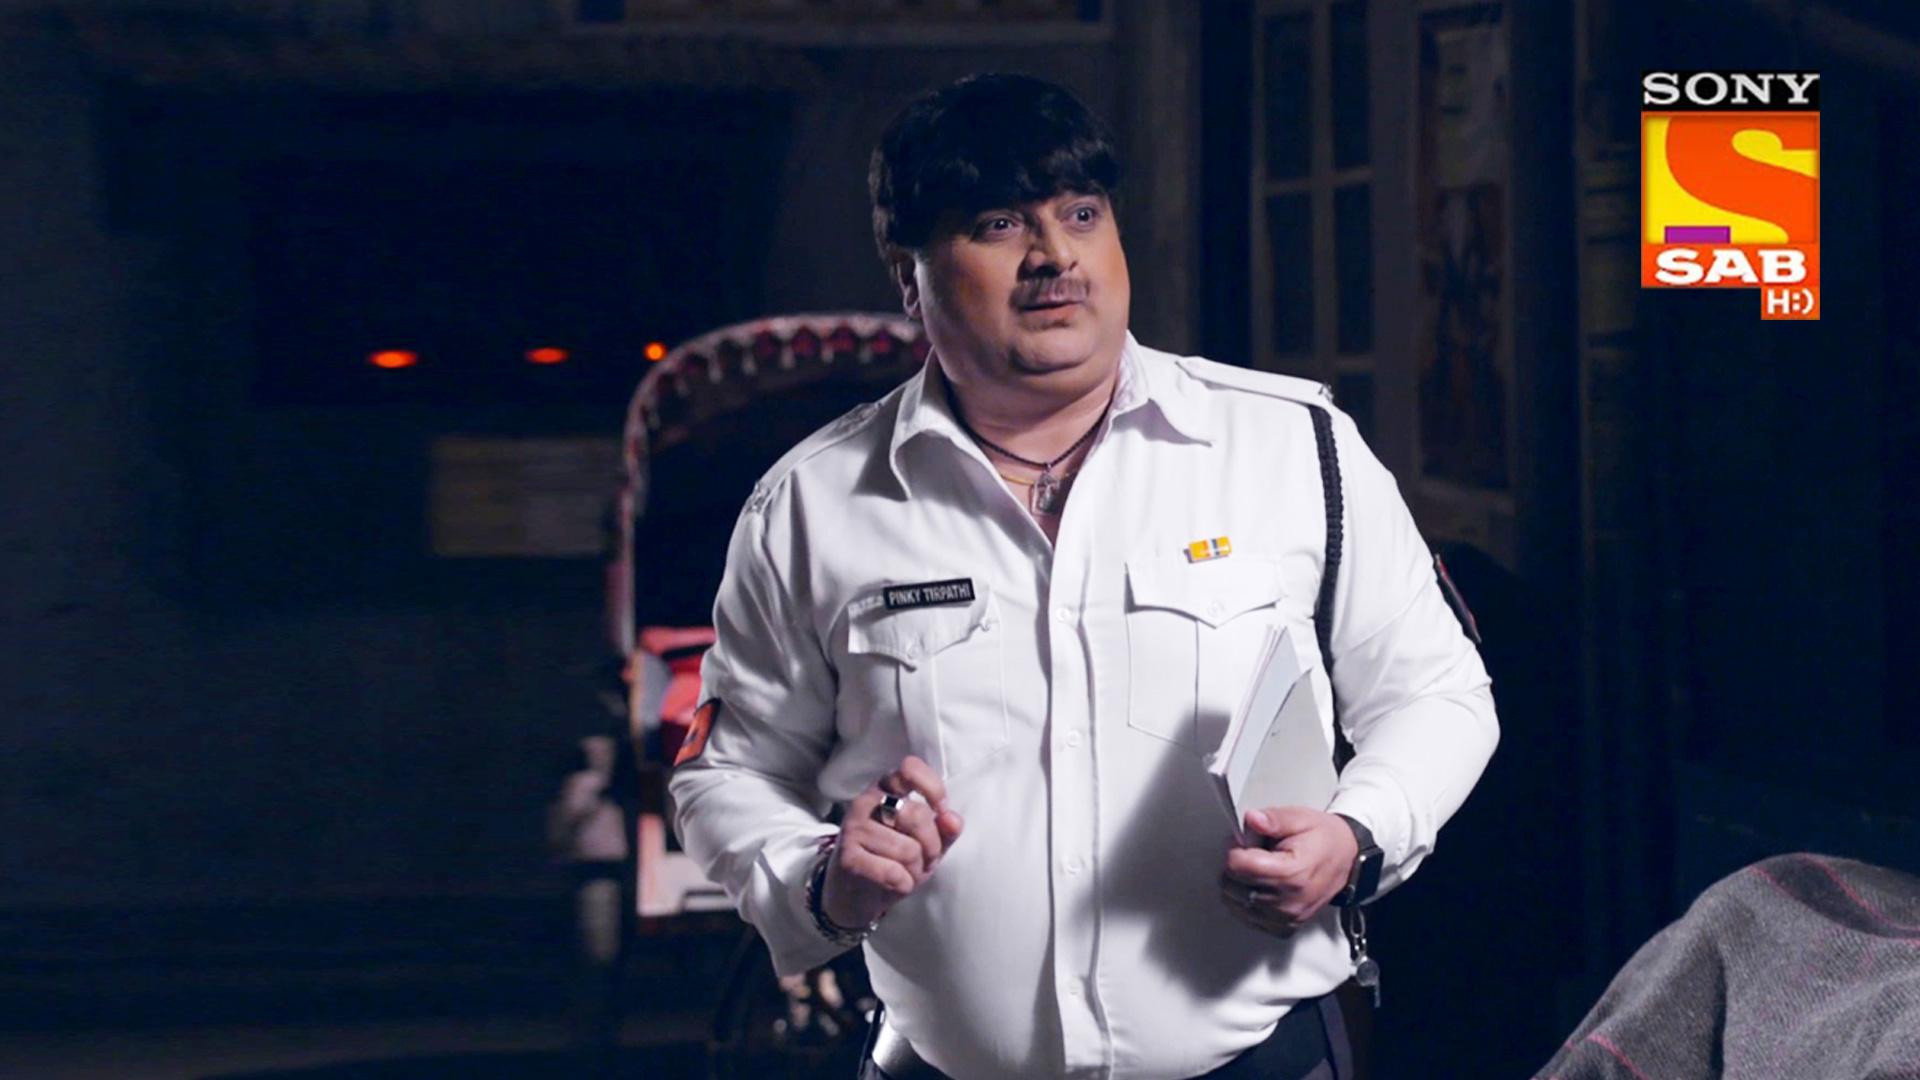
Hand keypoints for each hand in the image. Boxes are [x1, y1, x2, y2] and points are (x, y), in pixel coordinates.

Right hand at [822, 756, 964, 929]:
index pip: (910, 769)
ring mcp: (854, 828)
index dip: (934, 789)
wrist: (856, 893)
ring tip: (906, 872)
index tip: (941, 810)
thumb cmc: (895, 860)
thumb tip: (953, 819)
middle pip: (918, 816)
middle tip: (925, 859)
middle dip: (932, 846)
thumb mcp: (926, 842)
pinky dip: (903, 884)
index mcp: (886, 789)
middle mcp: (866, 801)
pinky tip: (893, 884)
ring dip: (916, 870)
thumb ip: (944, 829)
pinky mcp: (848, 858)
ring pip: (909, 850)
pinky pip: (893, 872)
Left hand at [1219, 806, 1357, 936]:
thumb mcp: (1300, 818)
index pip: (1238, 866)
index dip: (1236, 849)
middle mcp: (1289, 901)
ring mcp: (1287, 917)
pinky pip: (1249, 918)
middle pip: (1233, 886)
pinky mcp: (1284, 926)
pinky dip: (1247, 902)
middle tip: (1253, 853)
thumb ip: (1273, 819)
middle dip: (1235, 866)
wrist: (1345, 858)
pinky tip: (1259, 886)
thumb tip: (1252, 819)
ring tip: (1259, 869)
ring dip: (1238, 885)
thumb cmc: (1323, 839)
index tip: (1245, 842)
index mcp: (1292, 873)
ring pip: (1236, 903)